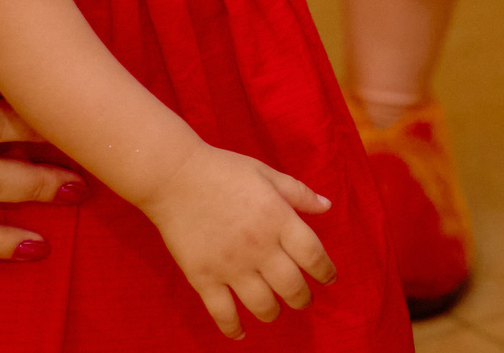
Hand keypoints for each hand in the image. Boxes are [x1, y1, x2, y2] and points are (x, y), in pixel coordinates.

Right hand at [137, 145, 337, 337]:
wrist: (174, 176)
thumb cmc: (224, 170)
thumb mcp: (266, 173)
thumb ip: (298, 192)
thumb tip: (327, 206)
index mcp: (279, 219)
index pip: (313, 255)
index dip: (326, 271)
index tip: (329, 278)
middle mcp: (260, 247)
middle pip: (292, 286)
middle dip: (302, 298)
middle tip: (303, 300)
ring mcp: (232, 266)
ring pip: (263, 305)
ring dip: (273, 312)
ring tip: (274, 310)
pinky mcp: (204, 277)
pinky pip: (223, 313)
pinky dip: (233, 328)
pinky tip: (239, 333)